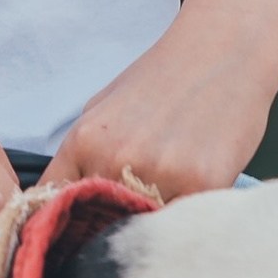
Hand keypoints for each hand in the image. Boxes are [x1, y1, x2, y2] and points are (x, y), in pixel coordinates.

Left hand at [44, 15, 277, 206]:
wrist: (223, 46)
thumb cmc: (163, 76)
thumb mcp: (103, 108)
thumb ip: (82, 155)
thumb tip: (63, 198)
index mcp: (85, 141)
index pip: (53, 205)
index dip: (63, 224)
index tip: (76, 230)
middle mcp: (116, 160)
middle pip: (99, 225)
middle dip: (109, 228)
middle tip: (128, 217)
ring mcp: (161, 174)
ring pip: (145, 229)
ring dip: (151, 227)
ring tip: (167, 200)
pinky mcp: (204, 183)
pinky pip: (186, 222)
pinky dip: (188, 218)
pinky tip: (194, 193)